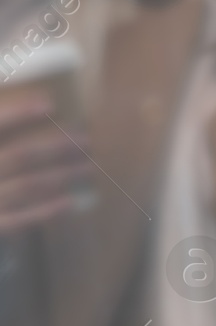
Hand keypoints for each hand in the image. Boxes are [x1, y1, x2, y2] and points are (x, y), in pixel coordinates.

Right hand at [0, 93, 92, 233]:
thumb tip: (36, 107)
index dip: (17, 115)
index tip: (49, 104)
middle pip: (19, 157)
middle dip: (56, 148)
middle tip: (87, 139)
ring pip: (25, 187)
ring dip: (60, 176)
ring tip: (88, 166)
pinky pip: (16, 221)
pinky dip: (44, 212)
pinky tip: (69, 202)